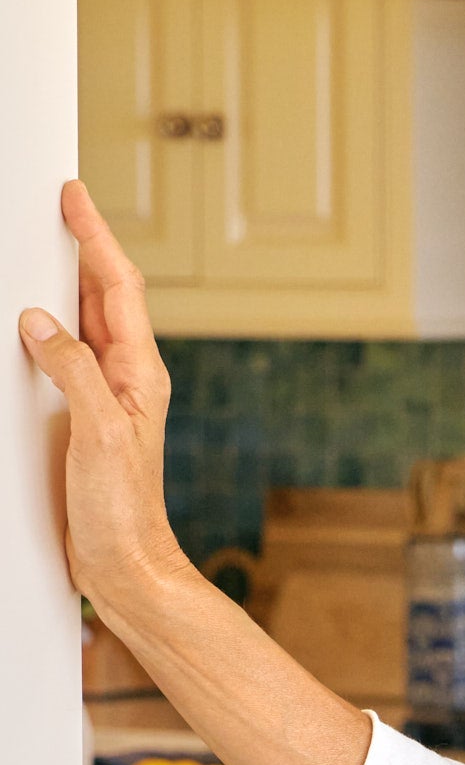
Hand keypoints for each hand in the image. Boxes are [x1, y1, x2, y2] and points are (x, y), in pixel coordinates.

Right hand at [17, 179, 184, 611]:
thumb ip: (73, 372)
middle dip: (77, 249)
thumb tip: (39, 322)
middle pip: (101, 297)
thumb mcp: (98, 433)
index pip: (119, 286)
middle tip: (53, 208)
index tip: (73, 196)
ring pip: (81, 326)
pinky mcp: (83, 420)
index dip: (96, 237)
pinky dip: (43, 334)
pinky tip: (25, 328)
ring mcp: (106, 398)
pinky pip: (62, 361)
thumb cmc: (122, 511)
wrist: (126, 568)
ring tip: (39, 251)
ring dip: (60, 288)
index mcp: (140, 373)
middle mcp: (127, 379)